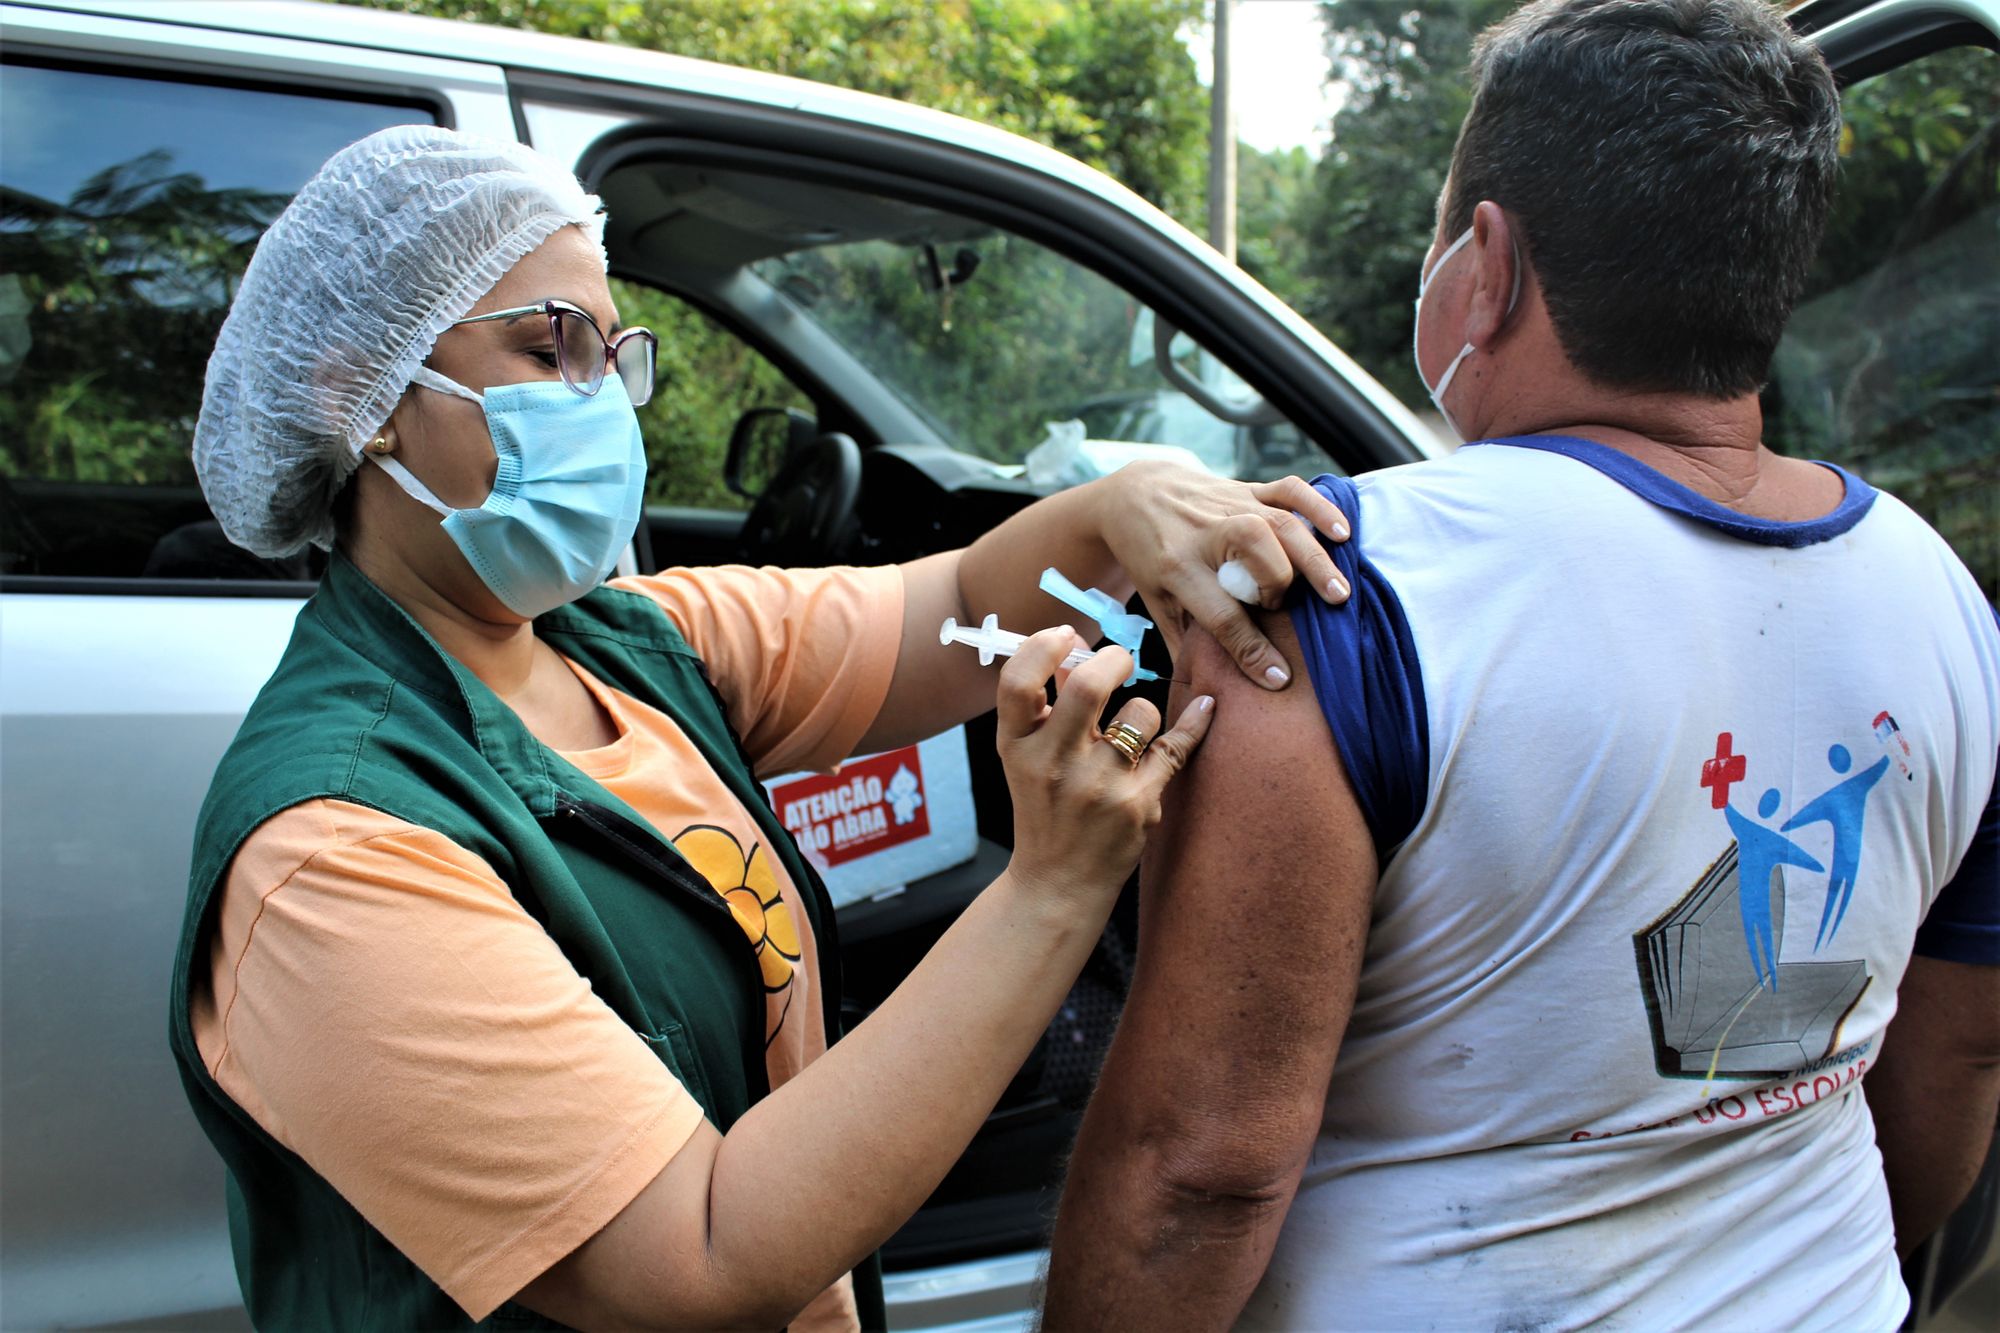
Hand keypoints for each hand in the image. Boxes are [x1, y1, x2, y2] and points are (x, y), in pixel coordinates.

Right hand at [994, 628, 1214, 904]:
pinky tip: (1207, 706)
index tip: (1067, 636)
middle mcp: (1054, 763)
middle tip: (1120, 663)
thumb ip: (1044, 703)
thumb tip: (1072, 642)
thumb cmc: (1045, 807)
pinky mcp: (1138, 804)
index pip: (1018, 680)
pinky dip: (1197, 721)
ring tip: (1134, 733)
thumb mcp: (1026, 757)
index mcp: (1017, 746)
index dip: (1044, 645)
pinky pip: (1177, 746)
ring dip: (1143, 711)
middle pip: (1086, 686)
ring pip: (1140, 712)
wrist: (1058, 882)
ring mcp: (1098, 786)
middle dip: (1113, 660)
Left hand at [1092, 463, 1348, 689]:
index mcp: (1176, 568)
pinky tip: (1341, 534)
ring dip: (1313, 558)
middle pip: (1253, 552)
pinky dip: (1318, 507)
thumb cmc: (1147, 557)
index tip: (1280, 677)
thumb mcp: (1154, 601)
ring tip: (1338, 594)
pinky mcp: (1246, 488)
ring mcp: (1228, 504)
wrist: (1133, 495)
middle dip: (1278, 586)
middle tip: (1287, 611)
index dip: (1252, 649)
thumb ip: (1180, 641)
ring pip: (1277, 522)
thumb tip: (1203, 694)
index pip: (1220, 613)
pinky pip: (1287, 489)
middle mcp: (1204, 533)